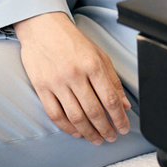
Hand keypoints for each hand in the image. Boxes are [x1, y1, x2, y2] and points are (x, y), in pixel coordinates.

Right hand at [14, 11, 130, 144]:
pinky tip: (77, 132)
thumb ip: (112, 79)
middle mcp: (76, 74)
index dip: (119, 117)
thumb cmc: (73, 41)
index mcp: (93, 64)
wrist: (44, 27)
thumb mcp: (99, 54)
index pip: (109, 98)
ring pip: (76, 116)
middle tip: (112, 136)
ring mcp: (57, 82)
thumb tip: (124, 103)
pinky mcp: (42, 88)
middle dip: (106, 128)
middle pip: (93, 110)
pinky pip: (55, 115)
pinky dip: (68, 127)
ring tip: (97, 138)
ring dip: (89, 132)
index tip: (124, 127)